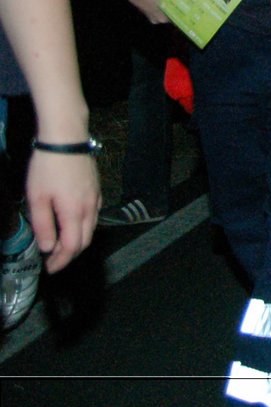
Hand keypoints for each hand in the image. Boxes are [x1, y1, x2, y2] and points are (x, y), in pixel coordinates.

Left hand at [27, 150, 99, 272]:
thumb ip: (43, 225)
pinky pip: (94, 215)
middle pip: (85, 240)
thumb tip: (48, 247)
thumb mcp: (37, 198)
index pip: (72, 246)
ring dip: (77, 241)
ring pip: (91, 228)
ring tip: (60, 244)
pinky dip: (83, 227)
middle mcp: (90, 208)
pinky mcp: (97, 189)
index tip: (49, 268)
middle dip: (70, 254)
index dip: (61, 261)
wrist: (66, 139)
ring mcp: (96, 198)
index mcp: (74, 213)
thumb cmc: (48, 168)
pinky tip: (72, 223)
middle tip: (53, 259)